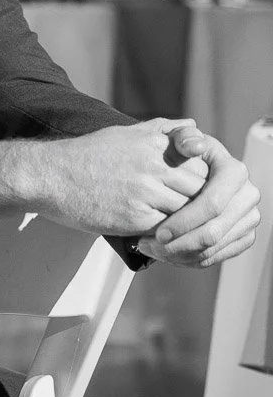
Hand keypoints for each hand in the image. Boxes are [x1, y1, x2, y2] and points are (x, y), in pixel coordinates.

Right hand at [0, 118, 209, 236]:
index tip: (194, 190)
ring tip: (178, 228)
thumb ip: (162, 129)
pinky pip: (166, 230)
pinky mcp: (133, 218)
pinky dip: (167, 235)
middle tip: (193, 214)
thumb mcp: (125, 132)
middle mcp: (153, 165)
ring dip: (185, 222)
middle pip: (199, 189)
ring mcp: (144, 192)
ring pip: (186, 212)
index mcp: (154, 143)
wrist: (50, 176)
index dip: (202, 180)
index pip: (201, 164)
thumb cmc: (86, 155)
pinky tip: (158, 235)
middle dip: (198, 204)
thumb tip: (193, 125)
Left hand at [137, 131, 260, 266]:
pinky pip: (216, 256)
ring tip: (151, 249)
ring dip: (178, 254)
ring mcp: (248, 218)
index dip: (184, 221)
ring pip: (212, 248)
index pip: (212, 204)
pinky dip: (188, 259)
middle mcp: (247, 196)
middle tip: (148, 246)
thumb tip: (195, 143)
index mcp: (235, 172)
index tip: (158, 232)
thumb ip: (182, 137)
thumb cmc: (181, 156)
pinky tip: (166, 253)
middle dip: (178, 244)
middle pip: (213, 232)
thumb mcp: (178, 140)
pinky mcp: (244, 236)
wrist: (191, 173)